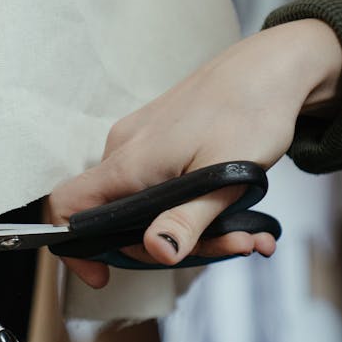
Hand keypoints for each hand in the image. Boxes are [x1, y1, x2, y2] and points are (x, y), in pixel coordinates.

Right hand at [51, 19, 341, 286]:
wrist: (274, 66)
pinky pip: (166, 188)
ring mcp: (143, 145)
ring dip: (199, 230)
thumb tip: (157, 252)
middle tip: (230, 248)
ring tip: (250, 235)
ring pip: (151, 207)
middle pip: (121, 221)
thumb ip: (187, 219)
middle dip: (173, 245)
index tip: (102, 275)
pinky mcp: (162, 142)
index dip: (74, 247)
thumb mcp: (225, 178)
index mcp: (130, 162)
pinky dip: (199, 208)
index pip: (68, 206)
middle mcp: (126, 152)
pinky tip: (245, 217)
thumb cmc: (250, 111)